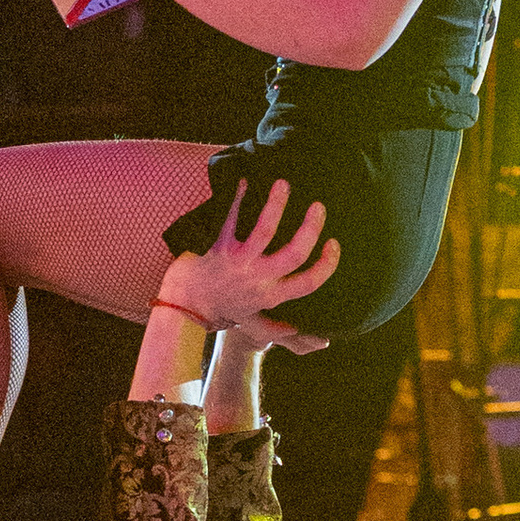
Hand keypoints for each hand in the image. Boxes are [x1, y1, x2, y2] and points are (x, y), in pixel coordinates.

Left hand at [158, 180, 340, 351]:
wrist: (185, 306)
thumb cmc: (221, 311)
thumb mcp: (255, 324)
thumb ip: (280, 328)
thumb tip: (311, 338)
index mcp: (271, 295)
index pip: (308, 282)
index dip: (326, 264)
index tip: (334, 244)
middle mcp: (259, 280)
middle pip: (294, 253)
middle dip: (310, 228)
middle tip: (318, 206)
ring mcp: (240, 264)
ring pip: (264, 231)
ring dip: (275, 205)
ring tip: (283, 184)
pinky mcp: (220, 249)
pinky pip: (231, 220)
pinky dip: (238, 199)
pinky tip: (244, 182)